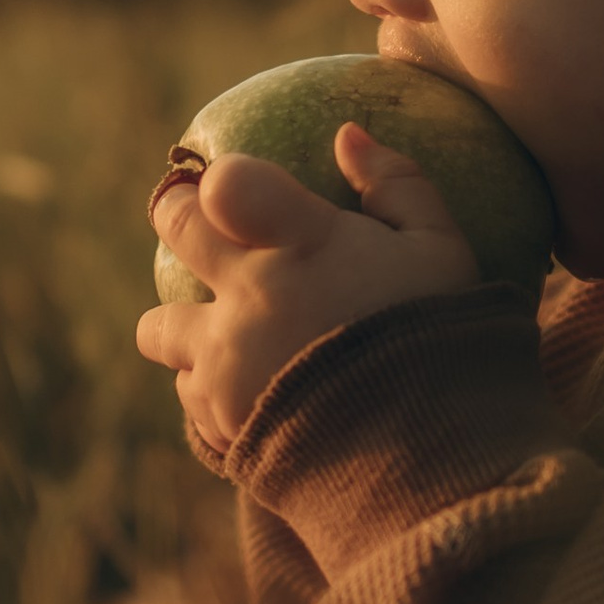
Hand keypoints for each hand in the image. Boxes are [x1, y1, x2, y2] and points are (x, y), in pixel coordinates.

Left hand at [136, 123, 481, 447]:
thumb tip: (348, 135)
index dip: (217, 177)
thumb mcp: (445, 254)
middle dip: (177, 221)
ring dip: (184, 327)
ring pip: (158, 327)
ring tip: (228, 338)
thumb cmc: (445, 343)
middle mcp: (244, 295)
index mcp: (298, 243)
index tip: (227, 184)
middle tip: (202, 232)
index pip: (222, 182)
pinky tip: (255, 395)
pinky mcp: (219, 424)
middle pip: (173, 230)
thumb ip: (398, 185)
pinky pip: (190, 397)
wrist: (431, 467)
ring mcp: (223, 363)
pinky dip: (211, 393)